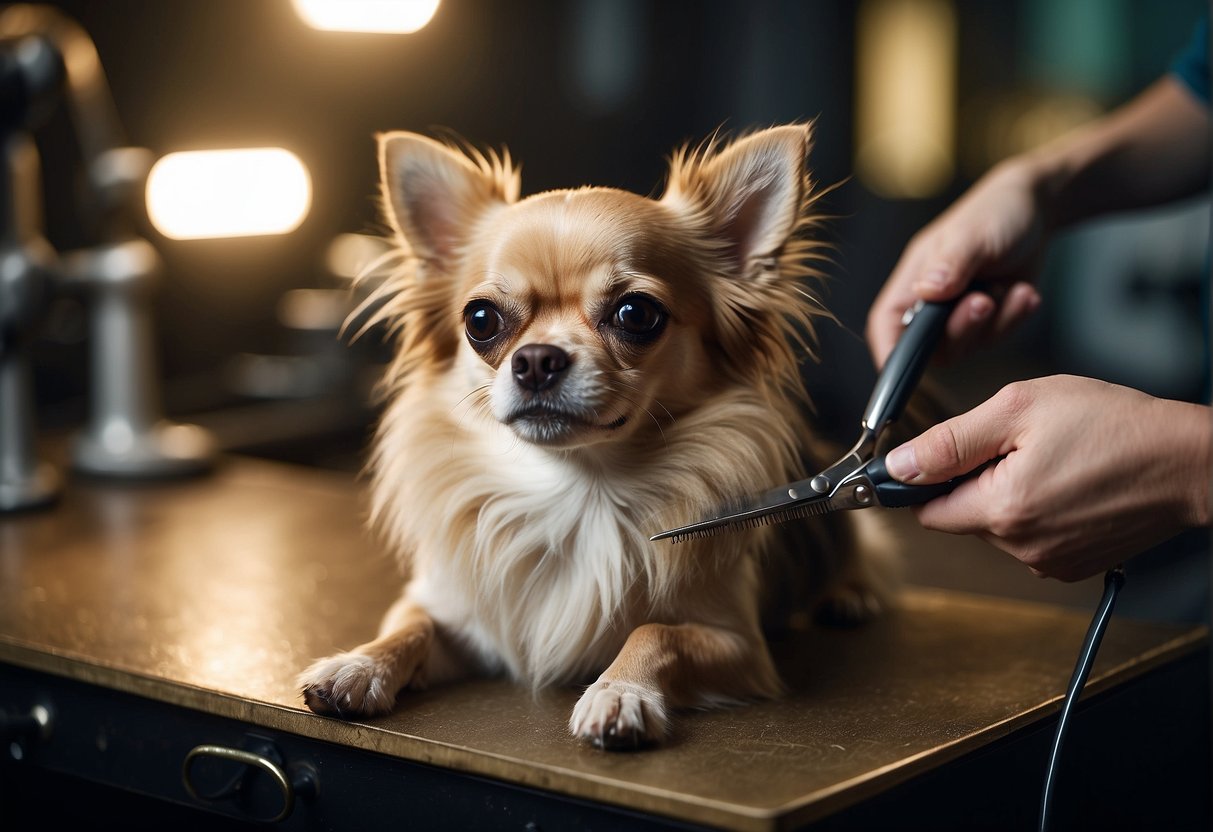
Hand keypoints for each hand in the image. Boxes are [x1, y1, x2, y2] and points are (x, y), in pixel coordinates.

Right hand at [865, 159, 1047, 368]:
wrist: (1037, 208)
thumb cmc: (994, 211)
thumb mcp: (971, 233)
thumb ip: (950, 264)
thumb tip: (926, 292)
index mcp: (913, 279)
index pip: (887, 324)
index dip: (890, 354)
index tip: (901, 375)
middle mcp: (931, 302)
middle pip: (930, 345)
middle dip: (960, 330)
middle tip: (984, 301)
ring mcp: (960, 314)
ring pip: (967, 346)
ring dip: (994, 322)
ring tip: (1010, 287)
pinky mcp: (990, 320)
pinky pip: (998, 337)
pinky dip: (1014, 317)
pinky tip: (1024, 291)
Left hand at [883, 376, 1211, 580]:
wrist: (1190, 462)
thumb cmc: (1116, 426)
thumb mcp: (1018, 409)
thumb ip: (950, 441)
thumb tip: (899, 465)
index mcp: (1001, 510)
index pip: (926, 509)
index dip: (927, 478)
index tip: (945, 453)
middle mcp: (1022, 547)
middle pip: (961, 516)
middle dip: (974, 480)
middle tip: (1017, 444)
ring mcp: (1049, 561)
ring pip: (996, 526)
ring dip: (1006, 493)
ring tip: (1051, 459)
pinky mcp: (1073, 564)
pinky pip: (1029, 536)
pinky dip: (1036, 509)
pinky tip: (1067, 481)